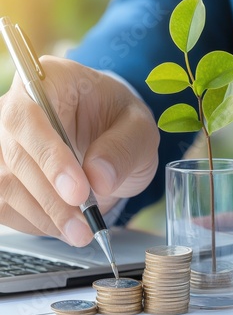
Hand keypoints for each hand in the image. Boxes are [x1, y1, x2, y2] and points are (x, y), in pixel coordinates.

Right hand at [0, 56, 158, 245]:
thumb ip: (122, 147)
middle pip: (15, 155)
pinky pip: (7, 203)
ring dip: (43, 216)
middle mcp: (18, 108)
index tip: (78, 191)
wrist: (108, 135)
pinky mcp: (7, 172)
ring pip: (7, 184)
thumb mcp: (138, 128)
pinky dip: (35, 221)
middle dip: (50, 197)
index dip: (50, 157)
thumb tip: (98, 178)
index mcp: (49, 81)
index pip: (31, 117)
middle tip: (83, 226)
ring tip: (80, 233)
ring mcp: (7, 142)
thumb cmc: (120, 122)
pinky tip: (63, 226)